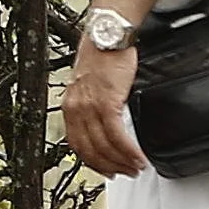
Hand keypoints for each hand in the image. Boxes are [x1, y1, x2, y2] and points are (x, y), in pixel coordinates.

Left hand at [60, 42, 147, 176]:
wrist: (108, 36)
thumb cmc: (102, 55)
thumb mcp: (90, 85)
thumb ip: (92, 106)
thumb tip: (103, 124)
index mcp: (70, 106)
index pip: (77, 145)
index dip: (93, 163)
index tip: (106, 171)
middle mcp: (76, 109)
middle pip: (91, 150)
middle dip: (110, 167)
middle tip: (125, 173)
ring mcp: (90, 107)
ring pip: (105, 147)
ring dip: (122, 162)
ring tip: (135, 167)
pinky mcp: (107, 103)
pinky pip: (117, 135)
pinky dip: (129, 151)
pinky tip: (138, 157)